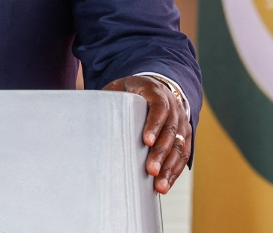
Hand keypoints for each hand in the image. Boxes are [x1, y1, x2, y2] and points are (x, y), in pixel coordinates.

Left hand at [104, 75, 191, 194]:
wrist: (156, 87)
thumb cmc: (131, 91)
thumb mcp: (119, 88)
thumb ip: (108, 98)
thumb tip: (87, 115)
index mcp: (155, 92)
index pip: (159, 108)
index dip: (154, 125)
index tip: (145, 141)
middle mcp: (173, 106)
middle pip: (170, 130)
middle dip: (161, 153)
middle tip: (151, 171)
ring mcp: (181, 121)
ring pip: (179, 145)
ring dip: (170, 167)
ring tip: (160, 186)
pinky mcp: (185, 135)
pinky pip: (183, 154)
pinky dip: (175, 170)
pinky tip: (166, 183)